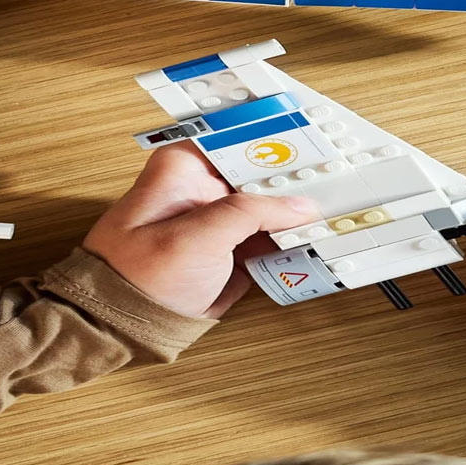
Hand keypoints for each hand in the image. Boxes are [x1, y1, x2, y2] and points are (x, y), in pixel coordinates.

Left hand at [83, 144, 319, 317]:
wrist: (122, 323)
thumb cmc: (136, 275)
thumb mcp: (196, 238)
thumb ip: (250, 214)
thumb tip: (297, 205)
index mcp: (186, 168)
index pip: (243, 141)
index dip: (281, 141)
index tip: (322, 143)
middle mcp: (203, 190)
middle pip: (264, 175)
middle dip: (299, 181)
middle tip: (343, 182)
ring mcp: (219, 221)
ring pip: (271, 208)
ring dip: (300, 214)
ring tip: (342, 210)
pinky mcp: (230, 252)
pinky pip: (270, 239)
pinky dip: (293, 242)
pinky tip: (319, 240)